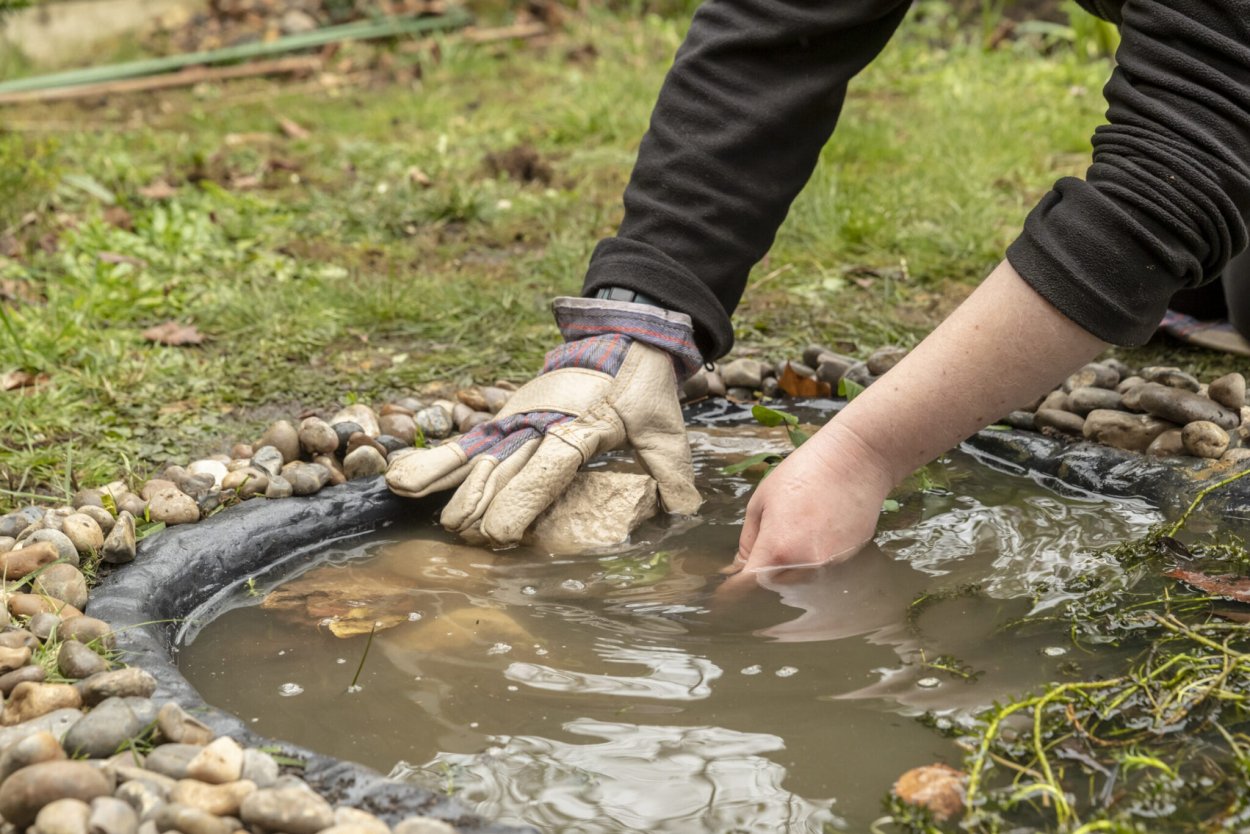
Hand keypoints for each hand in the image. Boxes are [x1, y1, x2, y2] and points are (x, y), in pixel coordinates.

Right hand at [385, 297, 703, 543]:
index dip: (518, 504)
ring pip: (475, 459)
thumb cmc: (643, 385)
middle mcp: (538, 424)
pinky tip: (401, 482)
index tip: (501, 537)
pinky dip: (434, 463)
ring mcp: (515, 418)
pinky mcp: (504, 416)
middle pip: (500, 473)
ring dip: (455, 493)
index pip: (542, 471)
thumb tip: (688, 516)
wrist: (620, 332)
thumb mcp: (665, 428)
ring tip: (437, 525)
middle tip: (472, 546)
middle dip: (484, 513)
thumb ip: (673, 474)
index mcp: (577, 428)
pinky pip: (464, 443)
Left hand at [723, 421, 893, 593]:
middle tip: (755, 559)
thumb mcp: (761, 502)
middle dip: (759, 580)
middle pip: (772, 589)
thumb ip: (748, 541)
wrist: (856, 460)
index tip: (722, 597)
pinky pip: (820, 572)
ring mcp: (831, 566)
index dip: (731, 594)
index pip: (747, 586)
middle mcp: (806, 565)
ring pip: (797, 585)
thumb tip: (739, 568)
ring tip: (790, 538)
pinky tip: (813, 535)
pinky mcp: (850, 561)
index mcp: (777, 549)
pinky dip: (809, 563)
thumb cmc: (804, 472)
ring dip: (785, 573)